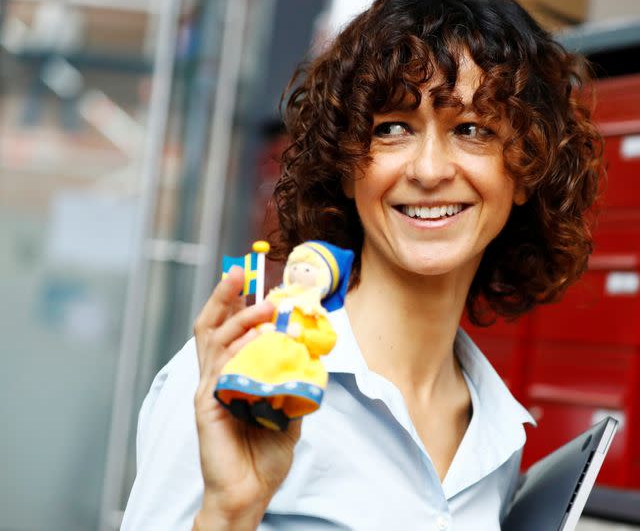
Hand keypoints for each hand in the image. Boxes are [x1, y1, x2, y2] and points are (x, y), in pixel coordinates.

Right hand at [192, 267, 301, 529]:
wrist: (249, 493)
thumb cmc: (264, 455)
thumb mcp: (289, 412)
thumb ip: (292, 383)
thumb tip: (308, 355)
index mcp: (233, 376)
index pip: (230, 330)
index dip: (235, 303)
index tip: (249, 277)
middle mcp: (217, 377)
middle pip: (212, 326)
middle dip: (223, 296)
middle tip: (239, 271)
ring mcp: (209, 389)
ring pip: (217, 340)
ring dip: (241, 318)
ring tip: (265, 305)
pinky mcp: (207, 404)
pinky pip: (221, 368)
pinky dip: (239, 350)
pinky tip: (257, 339)